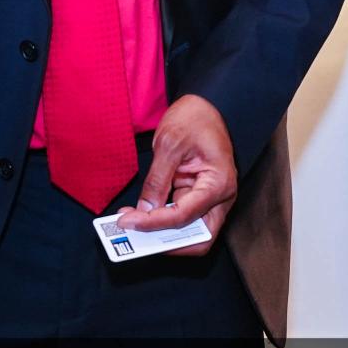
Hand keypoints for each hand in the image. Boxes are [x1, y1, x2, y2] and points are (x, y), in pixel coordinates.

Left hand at [118, 94, 235, 255]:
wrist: (205, 104)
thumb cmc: (195, 118)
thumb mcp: (170, 144)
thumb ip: (157, 180)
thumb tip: (144, 210)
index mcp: (219, 184)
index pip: (184, 216)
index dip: (154, 223)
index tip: (127, 222)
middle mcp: (220, 198)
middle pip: (198, 239)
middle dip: (167, 243)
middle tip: (135, 239)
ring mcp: (209, 199)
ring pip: (189, 232)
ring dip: (162, 234)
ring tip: (132, 226)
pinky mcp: (197, 197)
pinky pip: (180, 218)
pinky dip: (161, 221)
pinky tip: (139, 215)